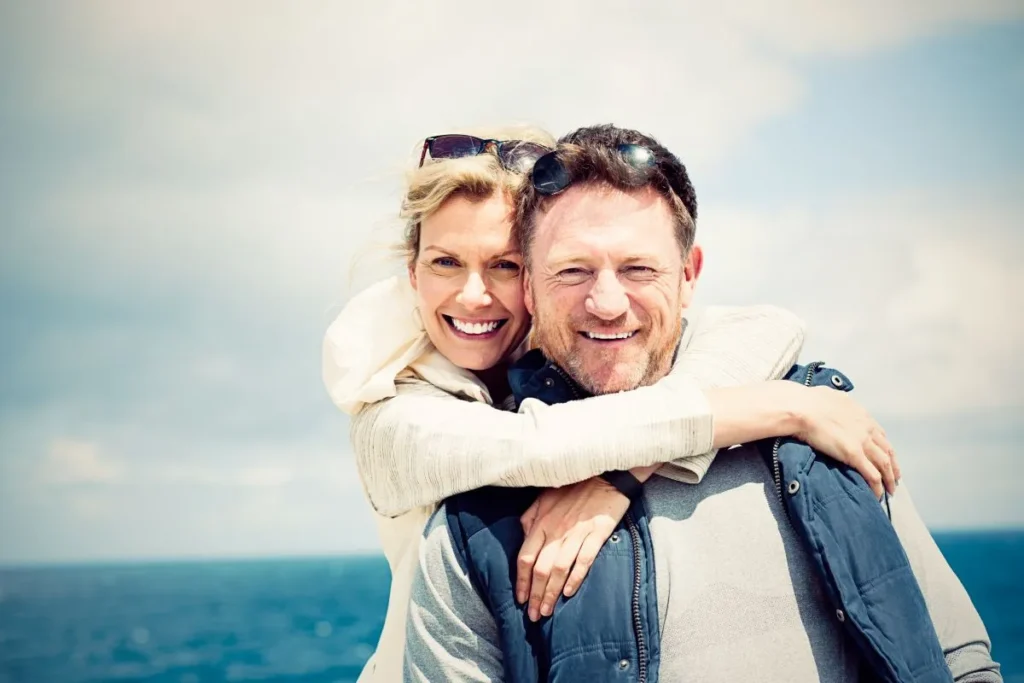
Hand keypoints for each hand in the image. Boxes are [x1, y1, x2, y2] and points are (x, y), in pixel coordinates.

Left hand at [516, 478, 630, 620]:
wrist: (606, 474)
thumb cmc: (574, 486)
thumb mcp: (545, 497)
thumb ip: (531, 517)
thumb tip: (522, 536)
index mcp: (541, 522)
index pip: (525, 557)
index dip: (521, 581)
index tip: (520, 598)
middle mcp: (556, 530)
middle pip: (540, 568)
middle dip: (535, 595)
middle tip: (533, 615)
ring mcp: (577, 532)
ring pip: (559, 568)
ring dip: (552, 593)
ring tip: (547, 611)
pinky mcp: (597, 533)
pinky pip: (584, 560)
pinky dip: (575, 578)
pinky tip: (569, 593)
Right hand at [791, 384, 900, 497]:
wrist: (803, 408)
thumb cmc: (810, 401)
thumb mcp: (831, 397)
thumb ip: (839, 404)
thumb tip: (834, 403)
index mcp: (862, 416)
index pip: (880, 435)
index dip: (885, 449)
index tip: (886, 457)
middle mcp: (867, 429)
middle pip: (887, 451)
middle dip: (893, 466)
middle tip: (895, 478)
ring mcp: (862, 442)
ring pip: (884, 464)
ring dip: (889, 479)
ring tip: (890, 490)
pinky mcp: (854, 455)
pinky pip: (872, 474)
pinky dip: (877, 486)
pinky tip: (877, 495)